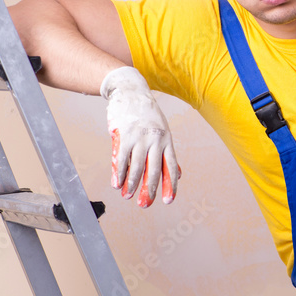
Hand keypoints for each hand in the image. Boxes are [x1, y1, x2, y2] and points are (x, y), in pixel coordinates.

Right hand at [101, 66, 180, 206]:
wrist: (130, 91)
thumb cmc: (147, 114)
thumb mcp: (163, 131)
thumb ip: (167, 154)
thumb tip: (178, 174)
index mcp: (167, 140)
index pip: (171, 166)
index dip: (170, 185)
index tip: (168, 201)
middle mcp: (155, 140)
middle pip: (154, 170)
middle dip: (149, 190)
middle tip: (144, 204)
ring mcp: (139, 137)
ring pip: (136, 166)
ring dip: (131, 184)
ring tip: (128, 196)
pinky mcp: (123, 135)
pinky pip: (120, 159)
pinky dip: (118, 173)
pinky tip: (117, 184)